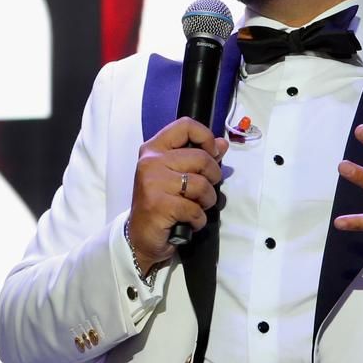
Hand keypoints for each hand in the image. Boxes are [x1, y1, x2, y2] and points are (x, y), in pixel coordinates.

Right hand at [129, 118, 228, 271]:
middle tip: (205, 191)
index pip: (185, 125)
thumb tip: (222, 144)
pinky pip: (195, 209)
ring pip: (201, 184)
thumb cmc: (161, 203)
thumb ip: (198, 157)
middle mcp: (151, 161)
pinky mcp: (159, 205)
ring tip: (196, 207)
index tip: (212, 154)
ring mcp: (153, 183)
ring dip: (207, 201)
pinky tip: (188, 222)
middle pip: (201, 158)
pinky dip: (198, 219)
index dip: (206, 137)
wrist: (140, 237)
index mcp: (154, 149)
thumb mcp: (177, 175)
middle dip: (213, 177)